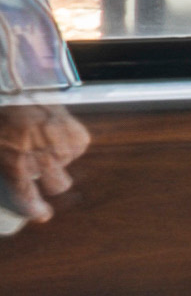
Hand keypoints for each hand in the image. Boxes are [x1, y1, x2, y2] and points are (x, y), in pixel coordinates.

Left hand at [0, 101, 81, 239]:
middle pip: (60, 185)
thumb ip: (3, 161)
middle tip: (44, 172)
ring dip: (59, 157)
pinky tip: (57, 129)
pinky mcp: (74, 128)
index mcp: (14, 163)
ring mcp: (61, 143)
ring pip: (68, 162)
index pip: (29, 198)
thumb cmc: (2, 113)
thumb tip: (10, 171)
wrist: (11, 81)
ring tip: (44, 139)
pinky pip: (78, 144)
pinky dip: (70, 140)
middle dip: (52, 181)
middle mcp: (41, 157)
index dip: (36, 210)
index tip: (42, 214)